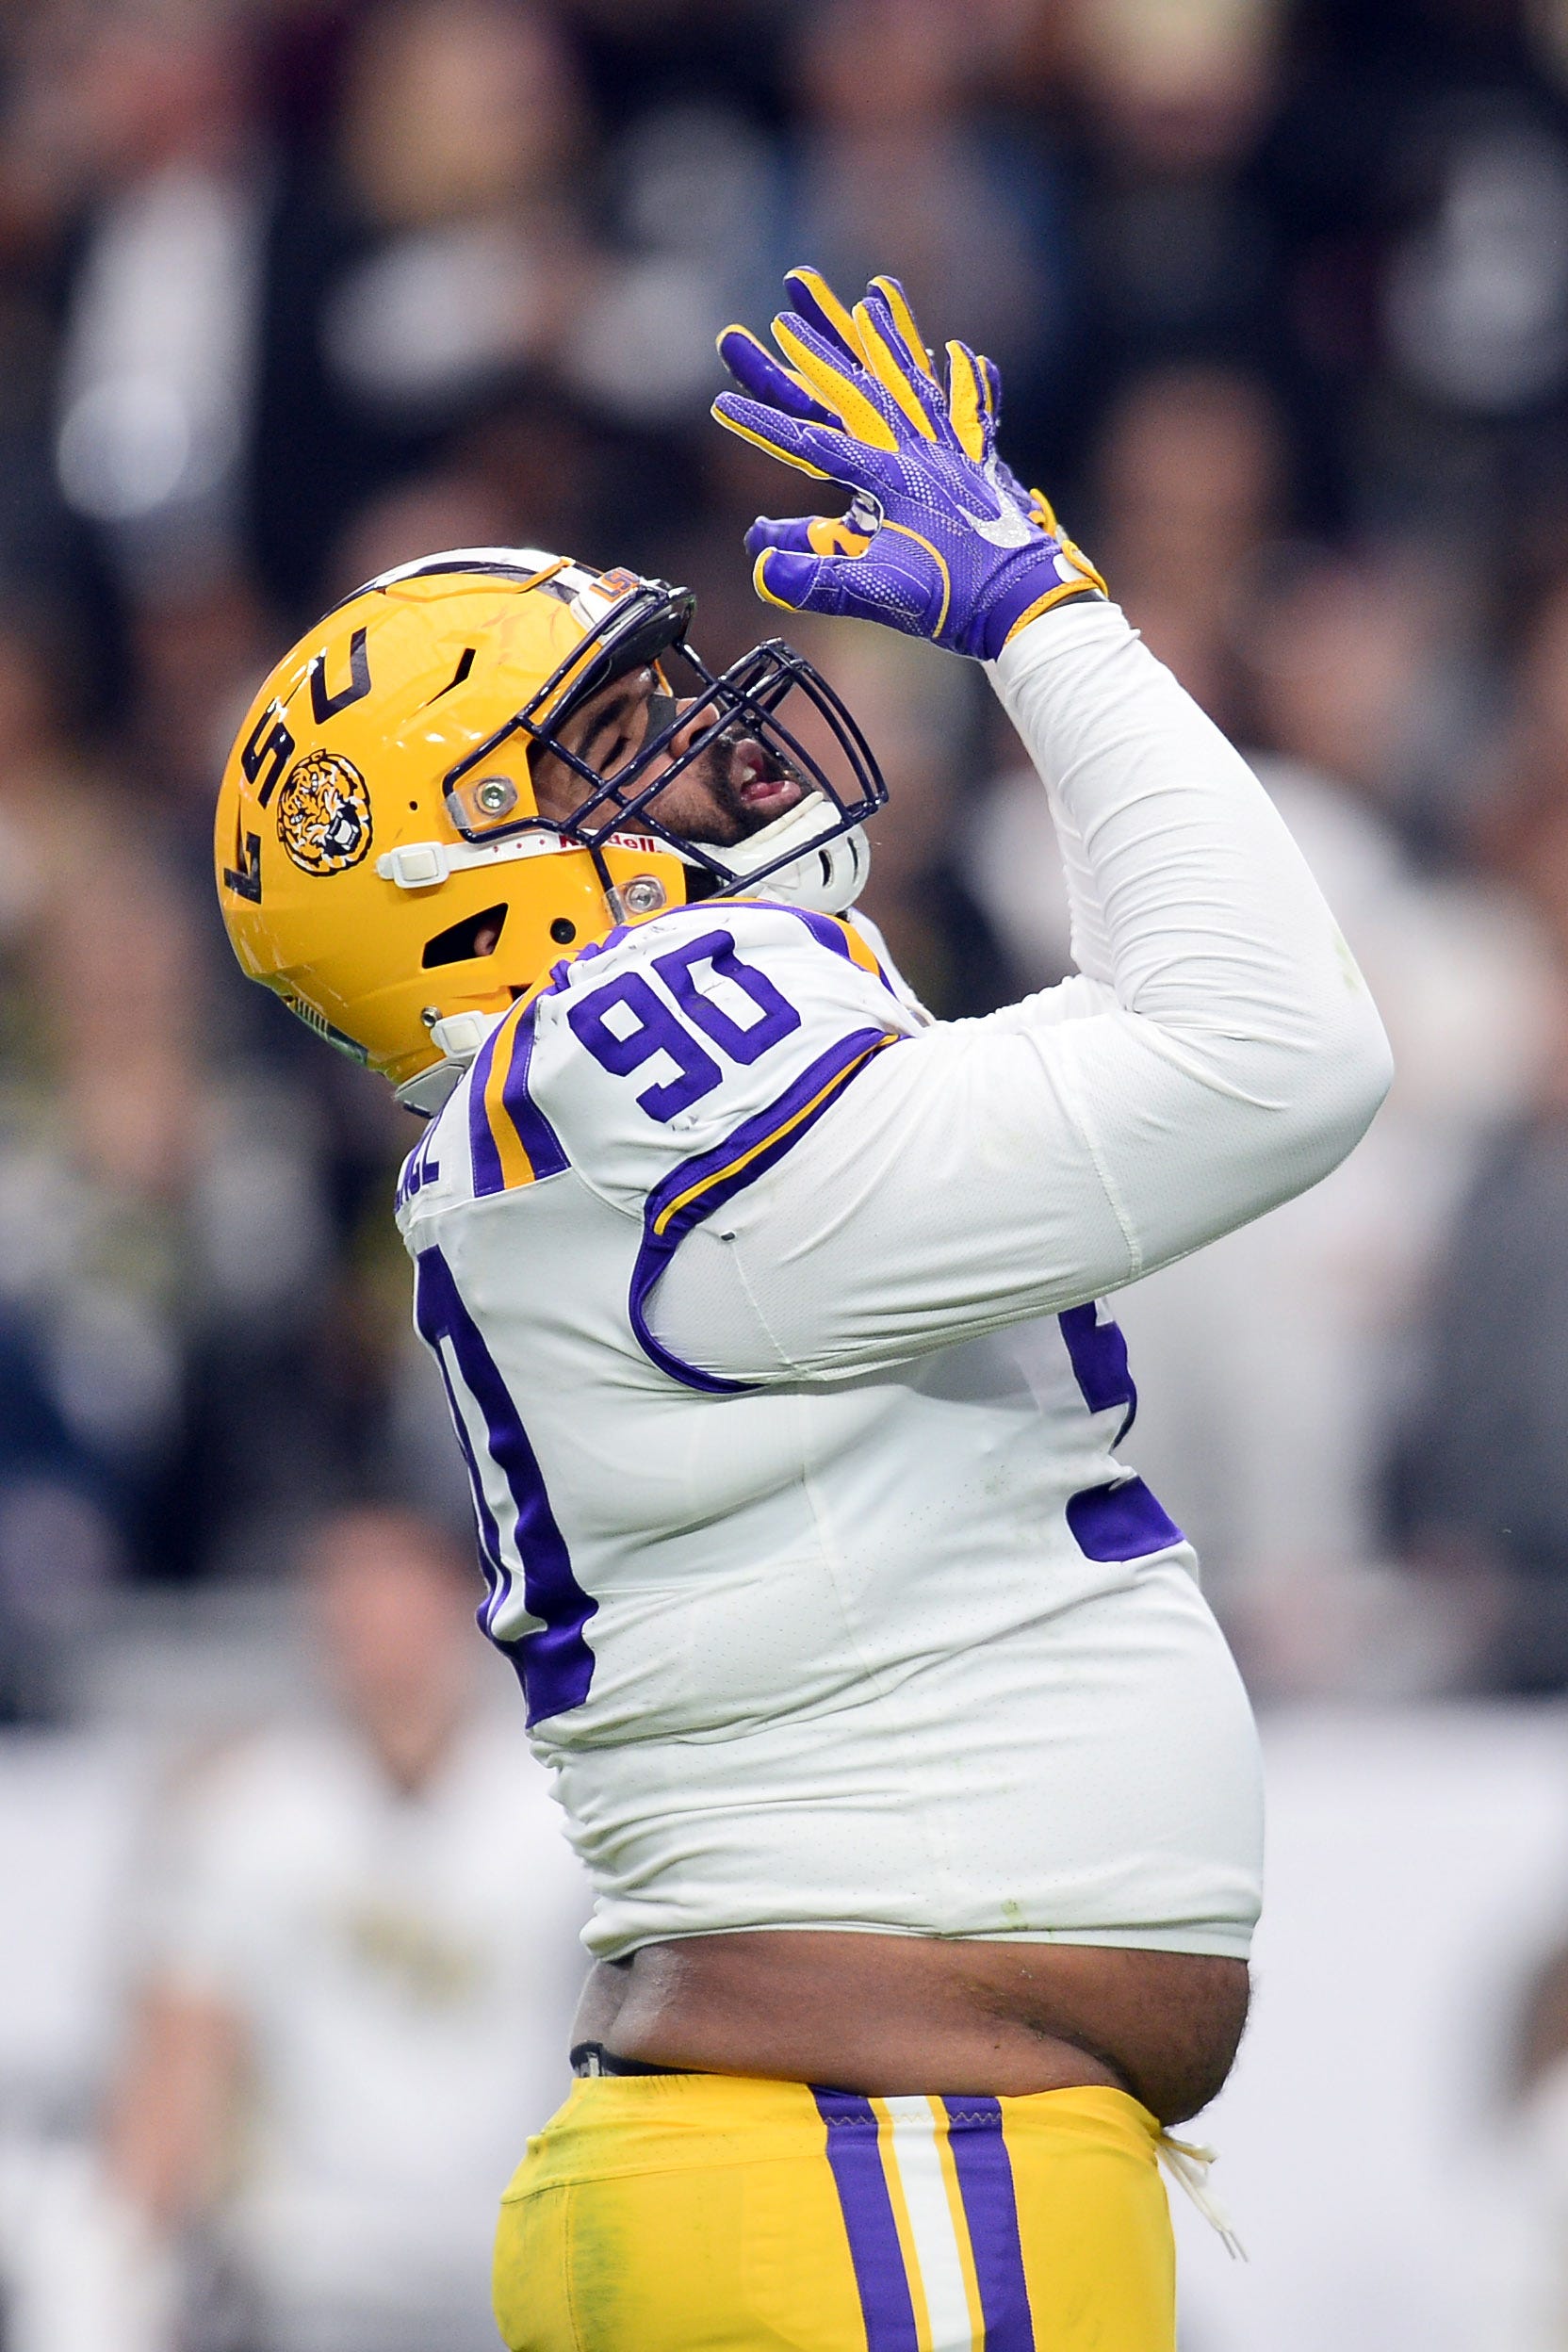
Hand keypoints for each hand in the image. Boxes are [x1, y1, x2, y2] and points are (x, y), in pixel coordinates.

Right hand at [712, 268, 1104, 660]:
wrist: (1031, 604)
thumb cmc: (956, 600)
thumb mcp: (880, 594)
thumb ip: (819, 581)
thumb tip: (762, 570)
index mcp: (890, 477)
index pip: (813, 443)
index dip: (764, 425)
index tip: (724, 406)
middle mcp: (922, 452)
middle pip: (861, 388)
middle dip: (820, 348)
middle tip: (787, 312)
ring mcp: (956, 454)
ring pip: (915, 383)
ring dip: (892, 339)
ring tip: (875, 295)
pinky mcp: (983, 467)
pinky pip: (971, 411)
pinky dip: (964, 381)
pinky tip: (962, 355)